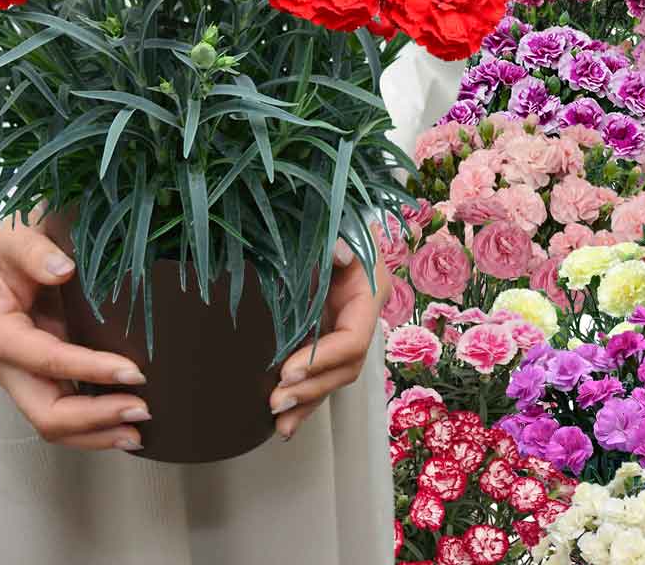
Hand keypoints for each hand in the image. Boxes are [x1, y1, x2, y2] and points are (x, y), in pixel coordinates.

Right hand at [0, 213, 150, 450]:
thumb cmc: (6, 247)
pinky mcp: (39, 378)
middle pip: (46, 411)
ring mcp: (22, 377)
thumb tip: (63, 268)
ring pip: (54, 422)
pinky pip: (63, 411)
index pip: (48, 361)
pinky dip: (92, 425)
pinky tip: (123, 426)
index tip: (134, 371)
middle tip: (142, 411)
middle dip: (95, 417)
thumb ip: (35, 251)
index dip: (91, 370)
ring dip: (96, 432)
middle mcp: (5, 365)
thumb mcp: (14, 237)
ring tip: (138, 433)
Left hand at [269, 241, 391, 440]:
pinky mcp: (324, 338)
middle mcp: (360, 319)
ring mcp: (342, 331)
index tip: (288, 370)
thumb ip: (338, 240)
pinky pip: (319, 375)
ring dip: (307, 403)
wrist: (332, 221)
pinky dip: (304, 399)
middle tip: (276, 400)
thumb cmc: (335, 221)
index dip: (324, 358)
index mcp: (368, 295)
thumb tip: (339, 252)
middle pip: (345, 367)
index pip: (353, 339)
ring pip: (332, 378)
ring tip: (278, 421)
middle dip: (312, 388)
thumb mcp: (339, 226)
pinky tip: (283, 423)